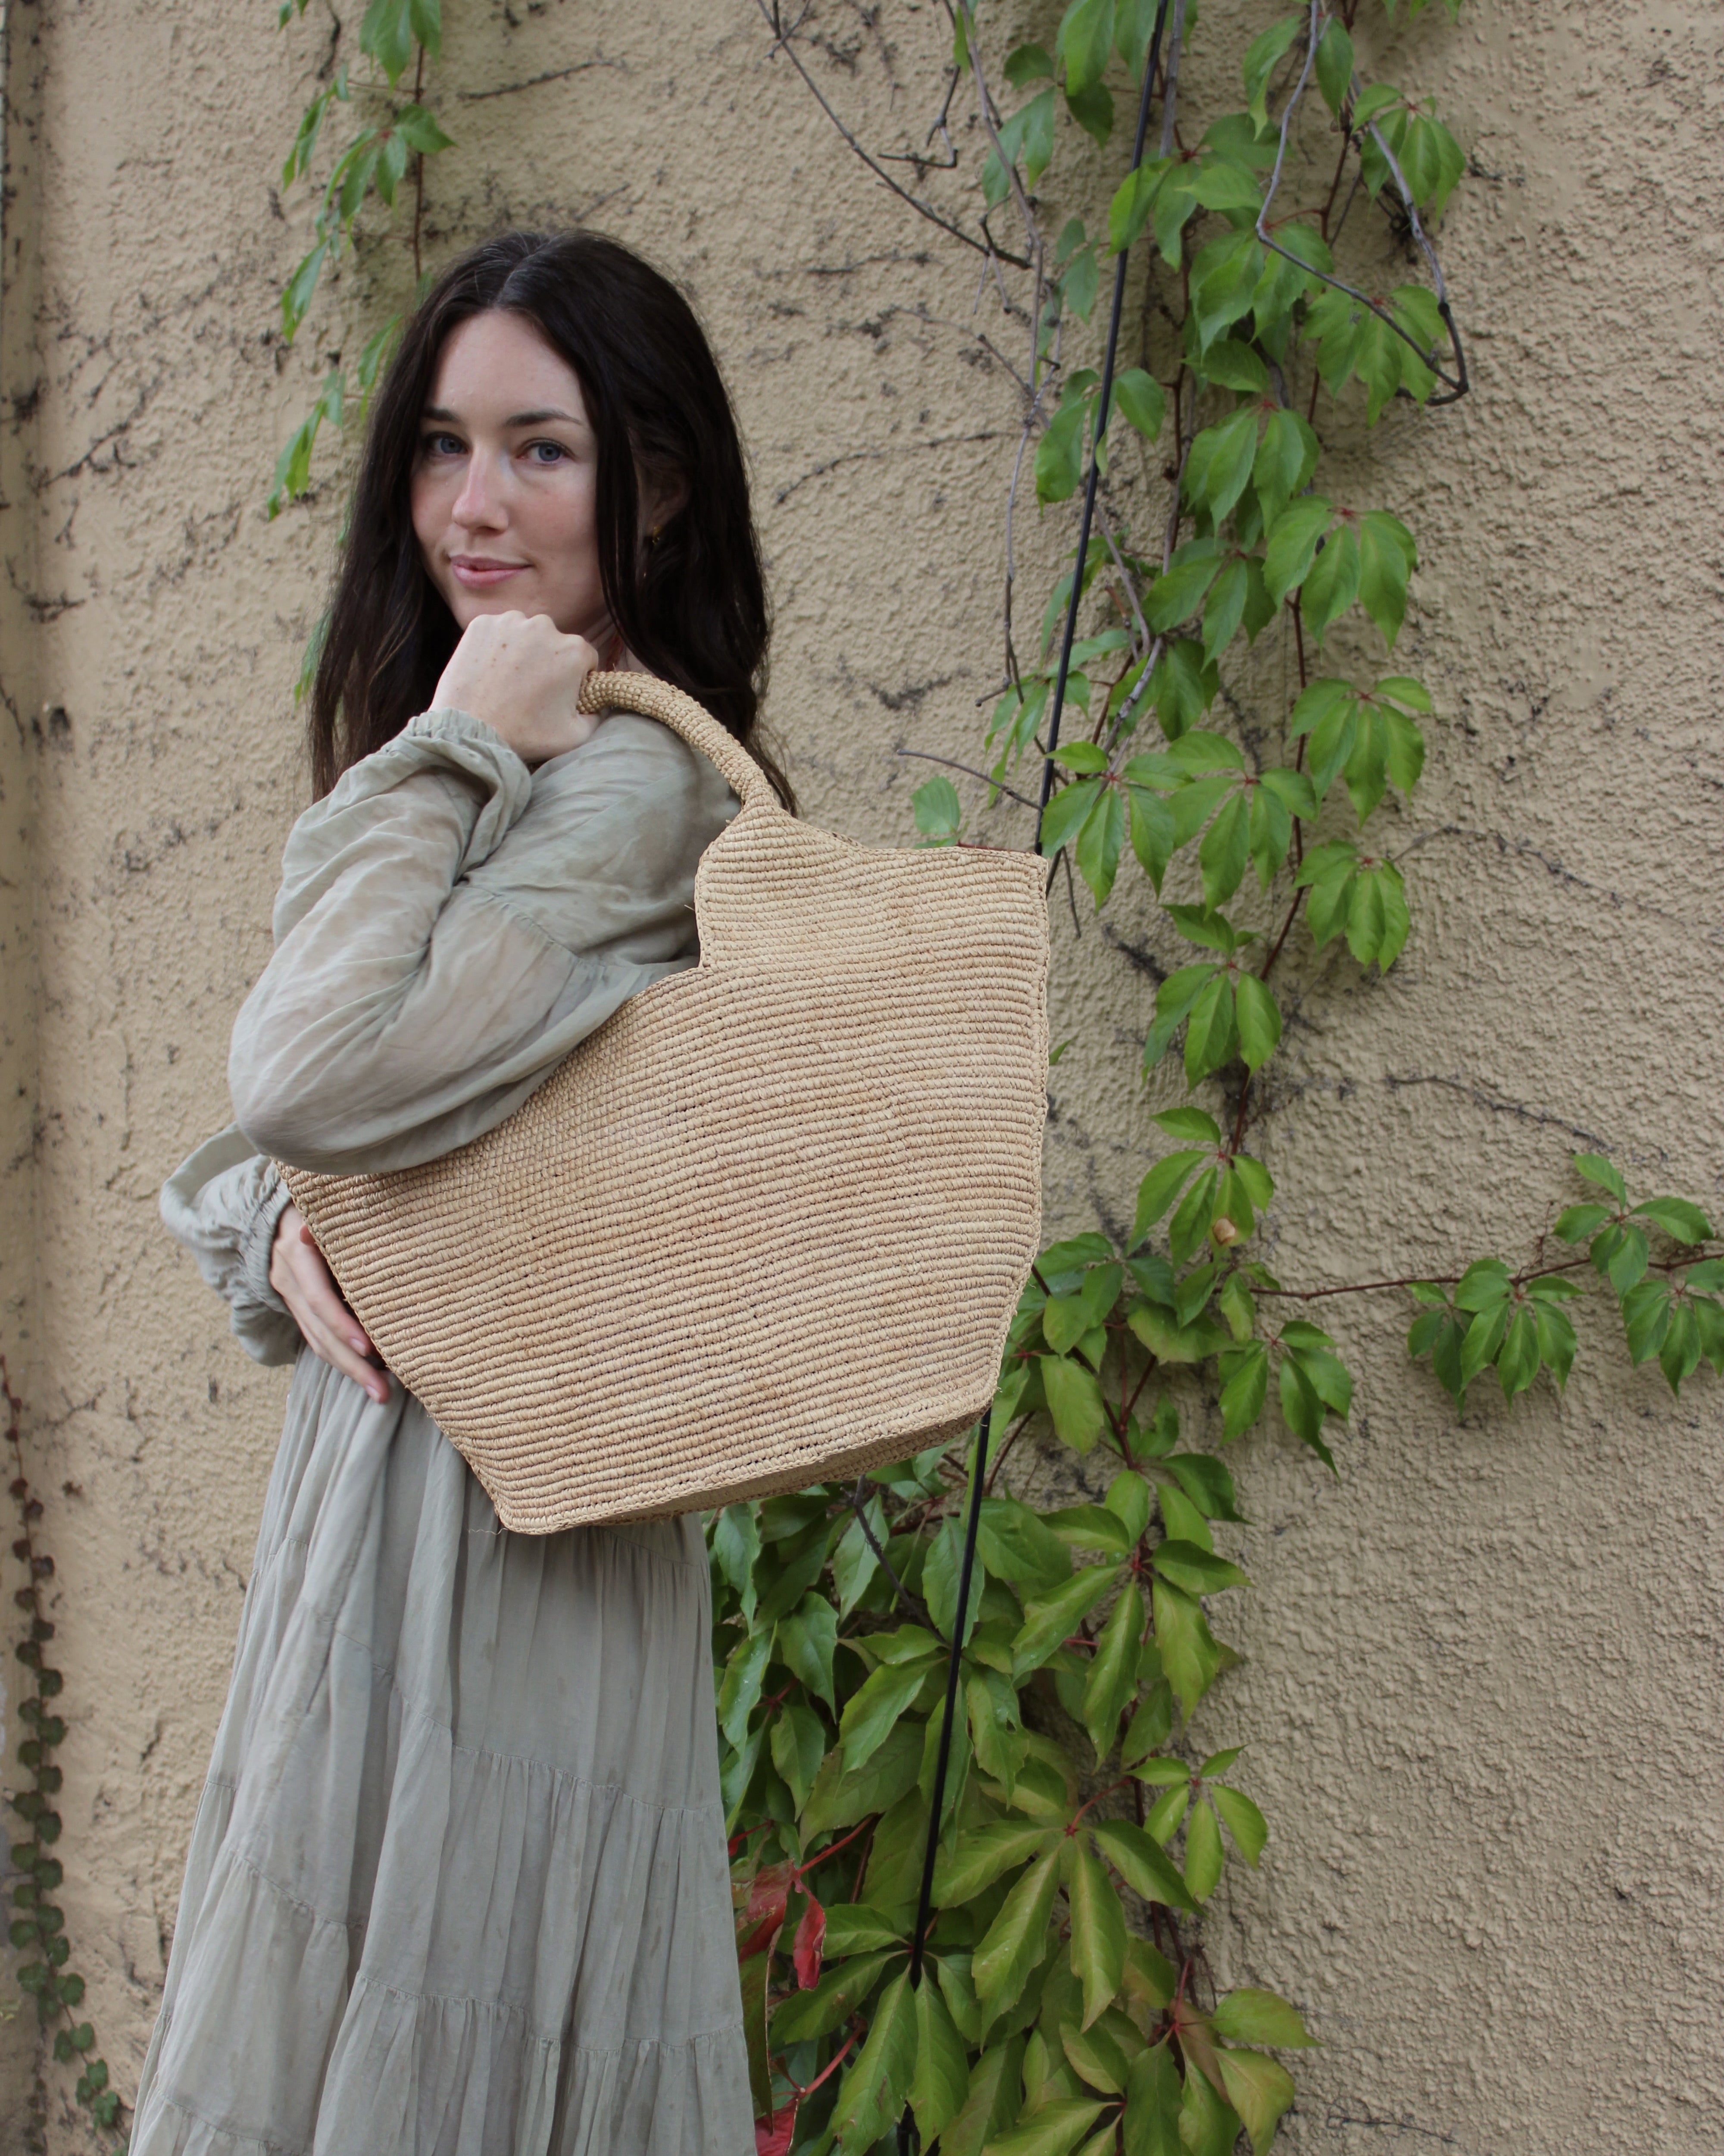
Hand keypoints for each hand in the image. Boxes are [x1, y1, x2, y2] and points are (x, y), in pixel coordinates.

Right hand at [270, 1204, 390, 1403]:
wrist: (279, 1207)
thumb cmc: (321, 1204)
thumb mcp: (323, 1210)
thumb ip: (325, 1227)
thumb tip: (307, 1231)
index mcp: (297, 1254)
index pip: (319, 1299)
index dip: (342, 1325)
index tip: (370, 1349)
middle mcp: (288, 1278)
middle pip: (320, 1333)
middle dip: (352, 1365)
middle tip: (383, 1392)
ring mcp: (289, 1295)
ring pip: (317, 1342)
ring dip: (349, 1370)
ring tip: (380, 1392)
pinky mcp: (295, 1306)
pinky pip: (316, 1338)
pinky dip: (340, 1357)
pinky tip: (366, 1372)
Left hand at [431, 610, 606, 765]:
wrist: (470, 731)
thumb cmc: (524, 735)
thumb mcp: (575, 736)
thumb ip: (598, 716)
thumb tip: (600, 704)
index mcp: (574, 650)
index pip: (585, 658)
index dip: (575, 678)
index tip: (558, 693)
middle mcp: (545, 626)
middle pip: (555, 642)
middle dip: (548, 661)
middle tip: (530, 690)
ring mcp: (511, 621)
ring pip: (526, 633)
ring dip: (522, 651)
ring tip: (508, 681)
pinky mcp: (482, 623)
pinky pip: (497, 631)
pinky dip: (496, 646)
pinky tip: (491, 670)